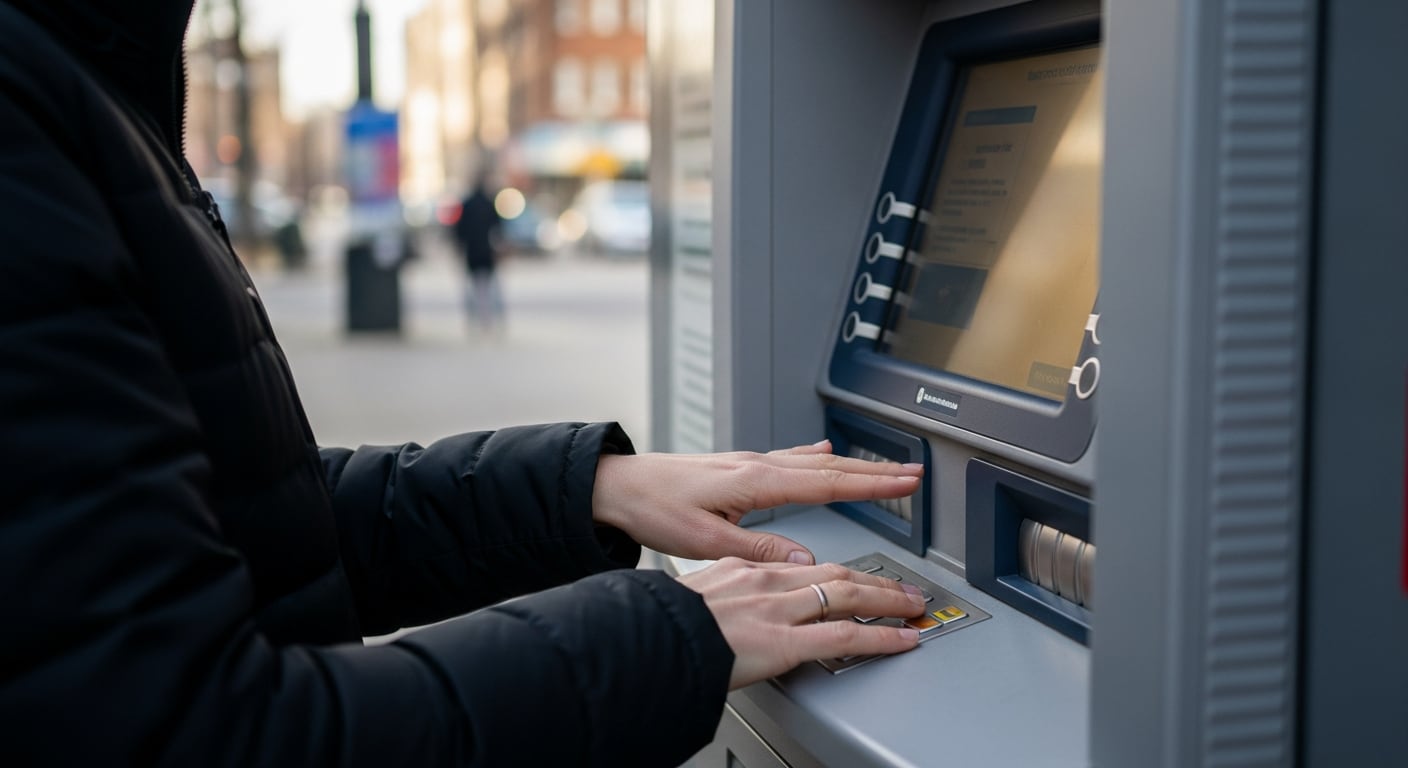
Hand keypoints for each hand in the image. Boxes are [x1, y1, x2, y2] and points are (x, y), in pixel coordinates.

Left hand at [592, 440, 922, 564]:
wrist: (619, 486)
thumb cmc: (654, 508)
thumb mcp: (706, 540)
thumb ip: (758, 548)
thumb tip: (805, 558)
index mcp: (756, 481)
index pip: (829, 482)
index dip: (871, 484)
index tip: (906, 483)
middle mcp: (758, 465)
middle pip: (831, 467)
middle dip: (876, 471)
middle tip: (915, 473)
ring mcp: (750, 462)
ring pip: (815, 461)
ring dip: (853, 465)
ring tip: (885, 468)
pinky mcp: (739, 467)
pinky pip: (791, 458)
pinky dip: (816, 456)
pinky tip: (824, 452)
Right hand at [678, 558, 925, 687]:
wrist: (644, 638)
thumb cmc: (660, 623)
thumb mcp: (694, 596)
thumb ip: (724, 595)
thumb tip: (736, 606)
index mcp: (742, 568)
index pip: (802, 565)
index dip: (836, 569)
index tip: (853, 575)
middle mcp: (765, 581)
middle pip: (835, 572)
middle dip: (875, 579)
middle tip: (902, 588)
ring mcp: (777, 609)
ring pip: (847, 595)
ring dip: (887, 599)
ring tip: (912, 606)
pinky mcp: (784, 641)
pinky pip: (844, 637)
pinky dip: (880, 636)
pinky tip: (902, 639)